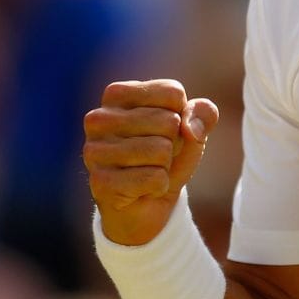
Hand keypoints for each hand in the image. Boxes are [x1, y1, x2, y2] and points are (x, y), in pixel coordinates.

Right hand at [83, 79, 219, 245]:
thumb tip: (190, 128)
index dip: (181, 117)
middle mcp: (98, 118)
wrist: (145, 206)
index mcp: (117, 94)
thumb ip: (204, 114)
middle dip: (173, 144)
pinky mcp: (100, 182)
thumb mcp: (192, 130)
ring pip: (161, 150)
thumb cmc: (165, 158)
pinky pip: (154, 178)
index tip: (163, 132)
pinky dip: (159, 186)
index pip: (172, 92)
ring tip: (147, 171)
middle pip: (168, 121)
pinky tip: (142, 189)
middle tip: (155, 157)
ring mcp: (94, 151)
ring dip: (165, 167)